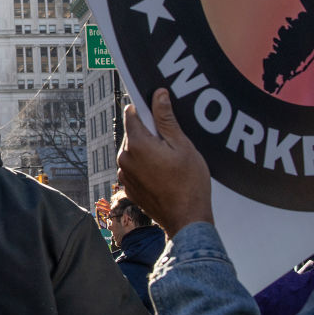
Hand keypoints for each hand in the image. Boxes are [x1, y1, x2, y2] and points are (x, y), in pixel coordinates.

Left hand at [116, 88, 212, 237]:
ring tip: (170, 158)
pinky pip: (133, 166)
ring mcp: (124, 173)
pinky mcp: (128, 186)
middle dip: (150, 130)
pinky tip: (163, 172)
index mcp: (136, 144)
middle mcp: (124, 157)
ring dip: (147, 148)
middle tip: (172, 139)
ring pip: (133, 149)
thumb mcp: (182, 145)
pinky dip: (145, 164)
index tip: (159, 110)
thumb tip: (158, 95)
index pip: (132, 113)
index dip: (146, 108)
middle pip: (133, 131)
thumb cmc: (189, 184)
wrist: (186, 219)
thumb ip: (166, 118)